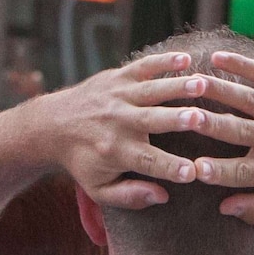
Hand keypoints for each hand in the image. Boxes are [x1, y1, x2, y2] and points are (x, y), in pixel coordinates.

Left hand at [42, 52, 208, 207]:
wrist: (51, 125)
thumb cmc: (83, 161)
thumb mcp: (98, 188)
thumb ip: (130, 196)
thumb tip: (163, 196)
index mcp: (116, 151)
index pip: (148, 162)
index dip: (171, 168)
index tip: (194, 173)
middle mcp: (118, 122)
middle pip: (153, 121)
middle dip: (177, 120)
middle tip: (200, 118)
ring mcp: (119, 96)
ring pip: (153, 91)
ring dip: (178, 87)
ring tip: (202, 84)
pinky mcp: (119, 77)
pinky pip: (144, 67)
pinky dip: (164, 61)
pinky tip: (187, 58)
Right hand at [188, 52, 253, 224]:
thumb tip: (224, 206)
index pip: (238, 172)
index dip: (214, 171)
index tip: (190, 168)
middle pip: (236, 130)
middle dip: (206, 124)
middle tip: (178, 117)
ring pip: (244, 98)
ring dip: (215, 89)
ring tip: (188, 83)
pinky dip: (240, 64)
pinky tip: (215, 57)